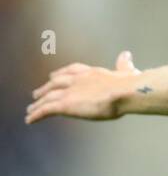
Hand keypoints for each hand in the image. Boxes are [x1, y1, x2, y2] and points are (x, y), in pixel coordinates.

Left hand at [26, 51, 140, 124]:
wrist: (124, 92)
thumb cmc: (129, 85)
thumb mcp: (127, 72)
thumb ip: (124, 65)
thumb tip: (126, 55)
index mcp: (92, 73)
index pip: (72, 70)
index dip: (62, 73)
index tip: (54, 75)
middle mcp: (77, 80)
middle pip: (56, 83)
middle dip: (46, 88)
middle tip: (37, 93)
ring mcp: (70, 92)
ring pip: (48, 97)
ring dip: (38, 103)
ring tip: (31, 109)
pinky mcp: (65, 105)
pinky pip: (46, 110)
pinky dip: (36, 114)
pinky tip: (30, 119)